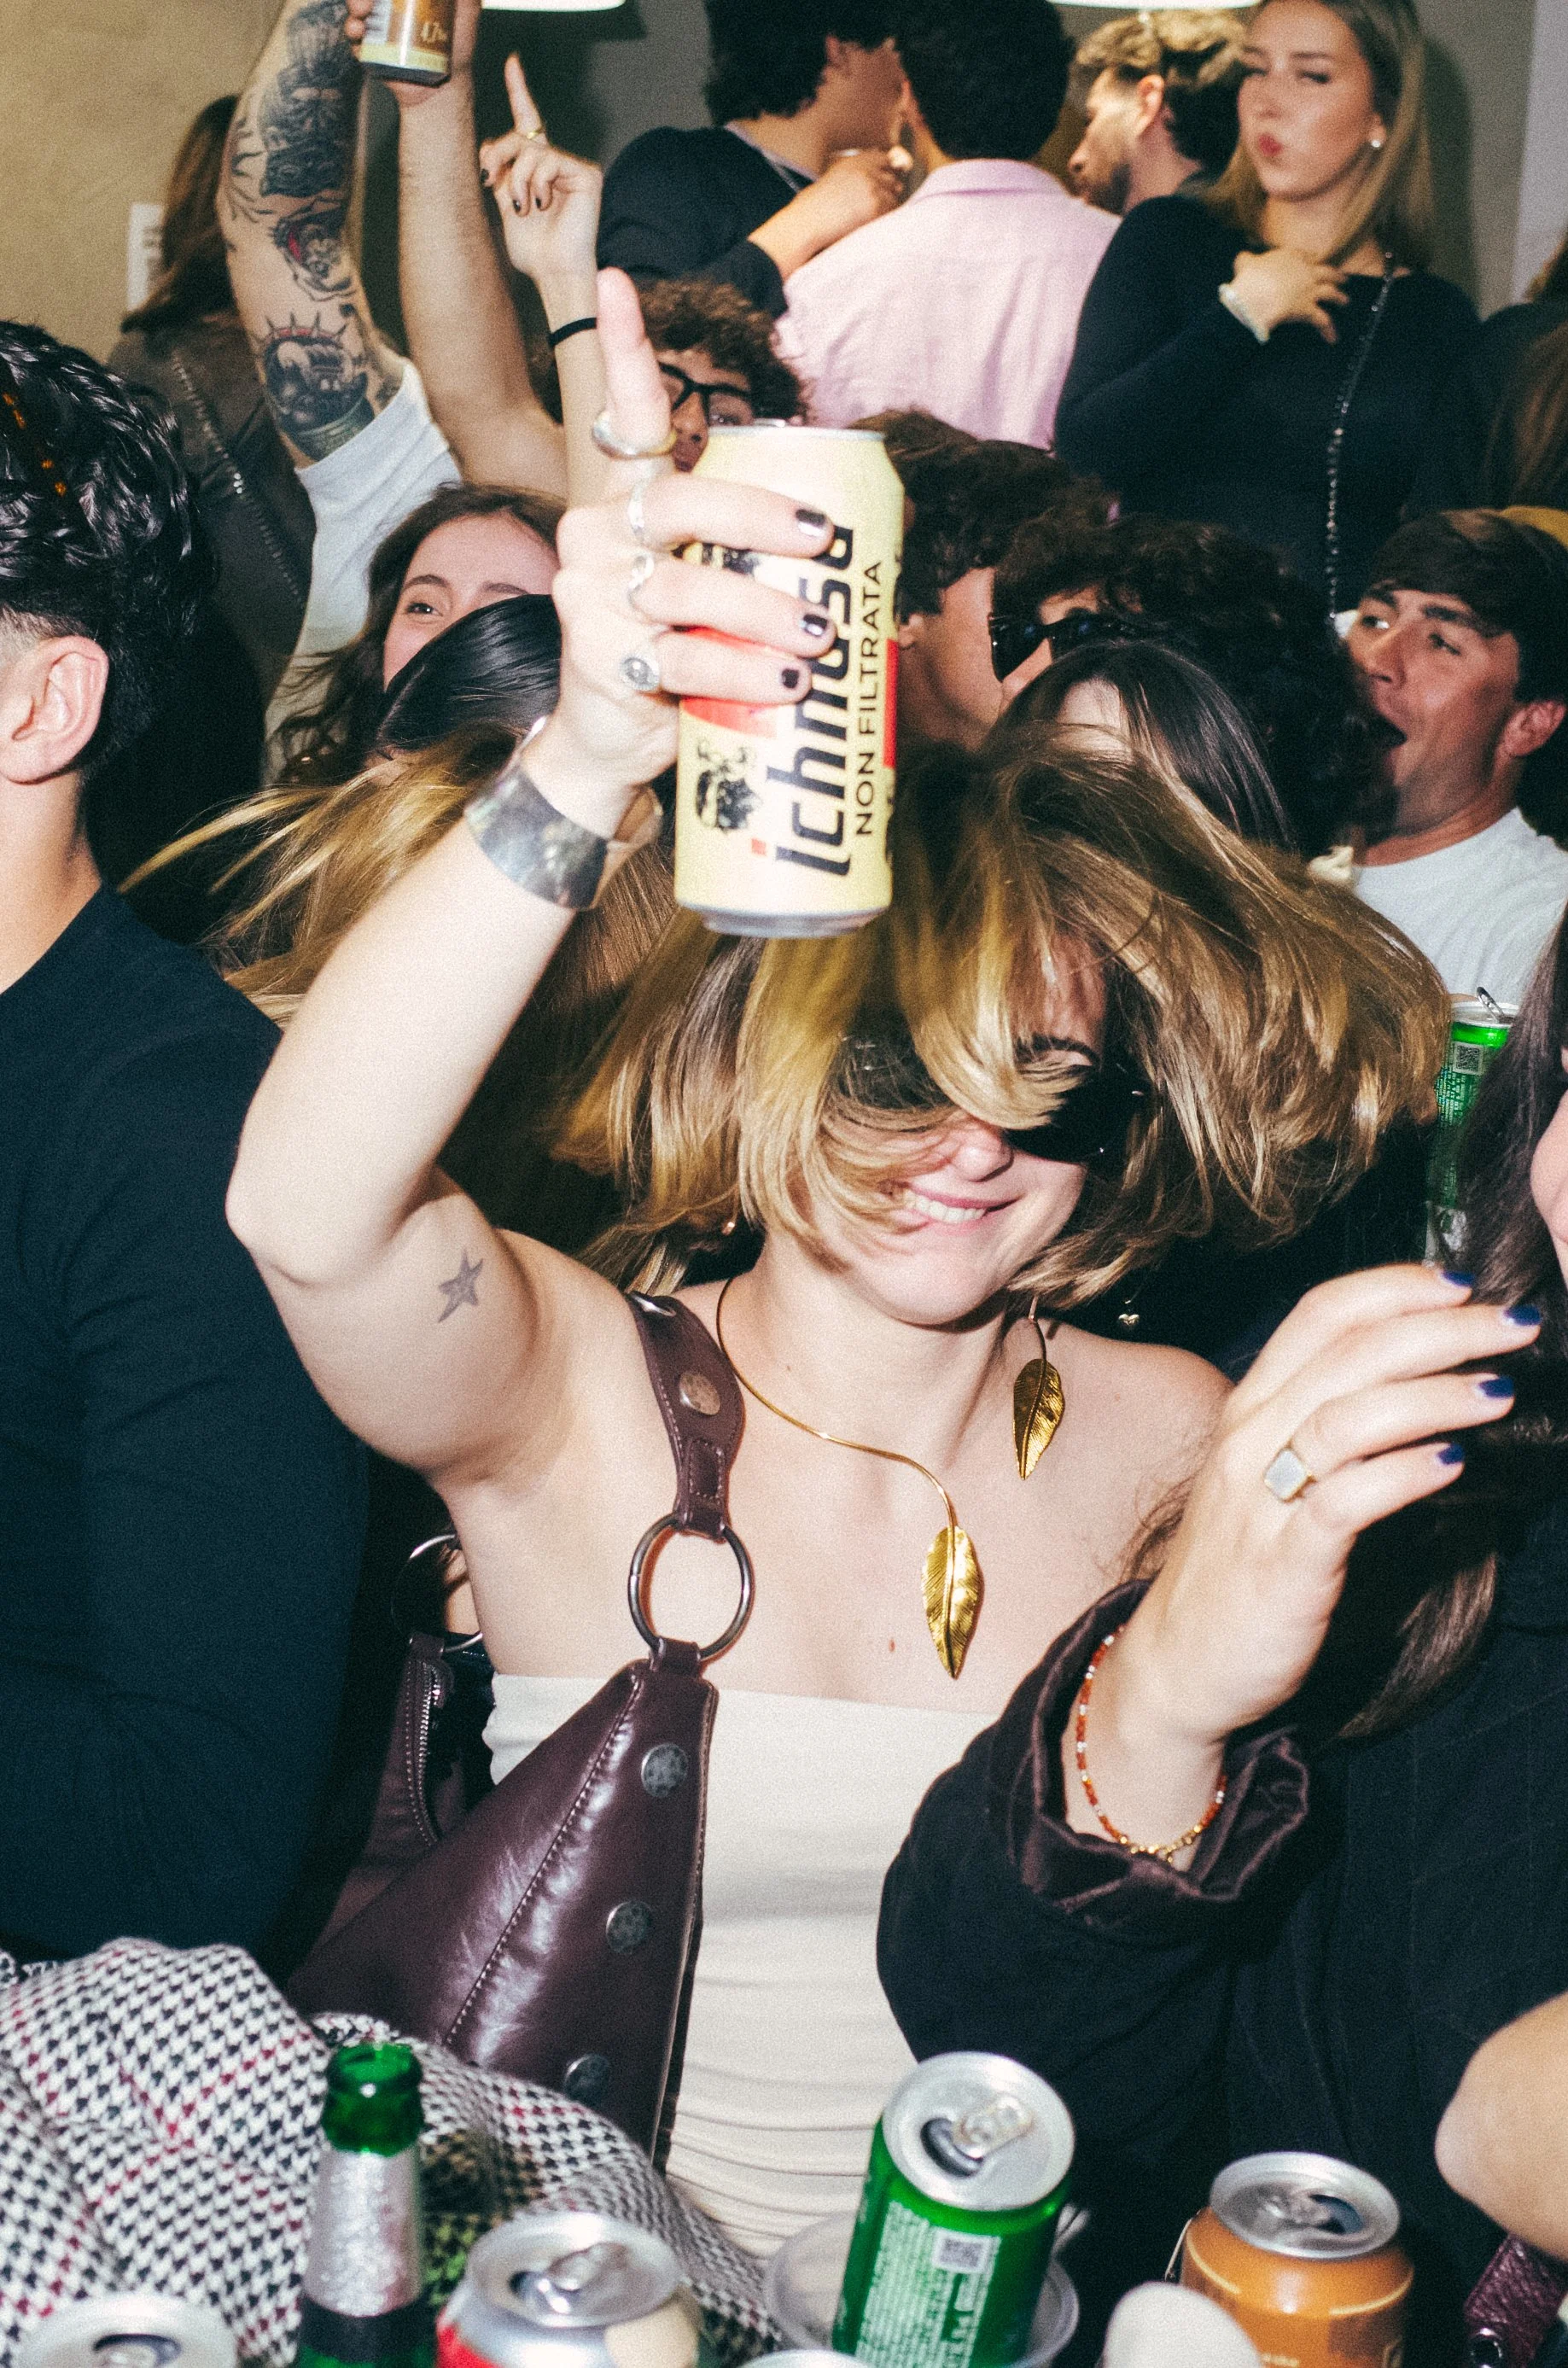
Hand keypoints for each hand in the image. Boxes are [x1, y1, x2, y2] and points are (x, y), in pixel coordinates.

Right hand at [344, 0, 477, 103]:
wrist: (446, 87)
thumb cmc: (458, 47)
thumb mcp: (467, 10)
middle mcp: (389, 7)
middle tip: (366, 3)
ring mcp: (378, 29)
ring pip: (357, 11)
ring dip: (354, 6)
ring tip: (361, 15)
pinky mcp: (372, 52)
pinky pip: (355, 40)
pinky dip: (353, 35)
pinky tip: (359, 35)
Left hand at [480, 57, 602, 290]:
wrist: (555, 275)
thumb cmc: (534, 251)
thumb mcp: (505, 204)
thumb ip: (499, 172)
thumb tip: (487, 148)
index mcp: (537, 168)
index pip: (527, 123)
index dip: (520, 91)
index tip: (512, 62)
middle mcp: (556, 163)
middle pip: (519, 134)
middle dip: (498, 154)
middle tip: (488, 179)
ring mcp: (572, 167)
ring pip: (531, 150)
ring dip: (517, 179)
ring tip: (522, 207)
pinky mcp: (586, 174)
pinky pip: (549, 160)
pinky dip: (537, 183)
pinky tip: (542, 204)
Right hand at [526, 268, 836, 832]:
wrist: (613, 743)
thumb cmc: (678, 653)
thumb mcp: (717, 591)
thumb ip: (760, 552)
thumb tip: (889, 521)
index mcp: (627, 503)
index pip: (624, 417)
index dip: (626, 352)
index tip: (619, 280)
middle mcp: (597, 536)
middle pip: (676, 502)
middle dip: (754, 515)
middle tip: (819, 536)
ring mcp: (593, 598)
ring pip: (684, 589)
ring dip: (761, 610)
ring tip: (818, 635)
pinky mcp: (603, 661)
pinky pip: (682, 659)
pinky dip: (743, 672)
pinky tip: (786, 686)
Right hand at [753, 147, 907, 277]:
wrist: (806, 223)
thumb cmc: (813, 210)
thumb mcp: (833, 182)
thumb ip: (855, 178)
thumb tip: (879, 186)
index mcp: (853, 162)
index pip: (883, 159)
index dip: (886, 174)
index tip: (884, 186)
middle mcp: (864, 169)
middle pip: (892, 178)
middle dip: (888, 193)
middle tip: (874, 208)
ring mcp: (871, 185)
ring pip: (894, 196)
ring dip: (886, 208)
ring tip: (867, 219)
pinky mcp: (875, 203)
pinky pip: (891, 211)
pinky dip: (884, 219)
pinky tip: (868, 224)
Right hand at [1109, 1266, 1535, 1759]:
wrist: (1179, 1666)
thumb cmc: (1240, 1569)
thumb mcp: (1271, 1477)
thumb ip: (1325, 1426)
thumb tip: (1418, 1383)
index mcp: (1249, 1408)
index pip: (1319, 1313)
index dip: (1395, 1286)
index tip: (1463, 1282)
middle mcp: (1249, 1440)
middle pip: (1348, 1352)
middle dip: (1442, 1327)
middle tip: (1514, 1322)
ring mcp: (1260, 1500)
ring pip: (1347, 1415)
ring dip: (1434, 1392)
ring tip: (1501, 1390)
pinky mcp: (1283, 1563)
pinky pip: (1346, 1501)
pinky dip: (1403, 1472)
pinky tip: (1453, 1462)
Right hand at [1230, 245, 1348, 341]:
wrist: (1253, 298)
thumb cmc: (1248, 279)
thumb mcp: (1244, 263)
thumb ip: (1247, 258)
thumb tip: (1245, 258)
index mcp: (1290, 257)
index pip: (1306, 256)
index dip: (1311, 260)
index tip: (1315, 261)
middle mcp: (1305, 271)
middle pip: (1326, 272)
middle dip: (1335, 275)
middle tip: (1342, 279)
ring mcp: (1309, 290)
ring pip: (1331, 292)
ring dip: (1340, 298)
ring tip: (1345, 301)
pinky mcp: (1308, 310)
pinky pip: (1322, 321)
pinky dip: (1329, 330)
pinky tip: (1333, 339)